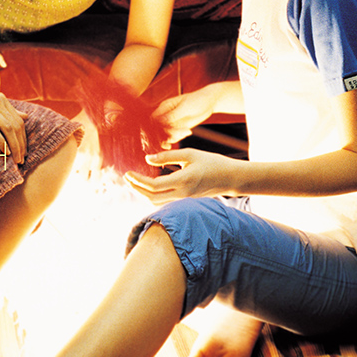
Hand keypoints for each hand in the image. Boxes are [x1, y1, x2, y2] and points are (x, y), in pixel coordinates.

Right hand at [0, 76, 26, 166]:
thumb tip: (25, 116)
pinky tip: (4, 151)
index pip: (19, 120)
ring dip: (14, 146)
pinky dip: (1, 141)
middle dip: (21, 144)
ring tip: (16, 159)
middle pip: (16, 125)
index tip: (23, 151)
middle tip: (22, 160)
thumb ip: (5, 108)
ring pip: (8, 128)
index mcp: (1, 98)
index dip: (23, 137)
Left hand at [125, 147, 240, 200]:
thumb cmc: (212, 162)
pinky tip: (148, 184)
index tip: (128, 172)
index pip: (153, 186)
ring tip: (134, 181)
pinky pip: (163, 200)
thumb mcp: (190, 154)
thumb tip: (147, 159)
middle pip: (151, 197)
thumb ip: (168, 156)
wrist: (230, 178)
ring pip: (156, 201)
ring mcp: (183, 198)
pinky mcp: (184, 198)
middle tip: (126, 177)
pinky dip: (152, 194)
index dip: (138, 180)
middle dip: (136, 189)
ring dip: (142, 193)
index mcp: (182, 181)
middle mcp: (181, 193)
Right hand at [152, 85, 220, 146]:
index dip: (155, 127)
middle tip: (177, 135)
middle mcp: (166, 115)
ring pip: (165, 134)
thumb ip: (173, 115)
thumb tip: (161, 122)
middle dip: (165, 134)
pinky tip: (188, 132)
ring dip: (174, 136)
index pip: (154, 119)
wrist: (209, 102)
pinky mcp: (179, 128)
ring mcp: (172, 122)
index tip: (164, 131)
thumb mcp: (185, 107)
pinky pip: (173, 137)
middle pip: (158, 129)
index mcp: (165, 107)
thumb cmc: (197, 100)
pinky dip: (178, 138)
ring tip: (187, 132)